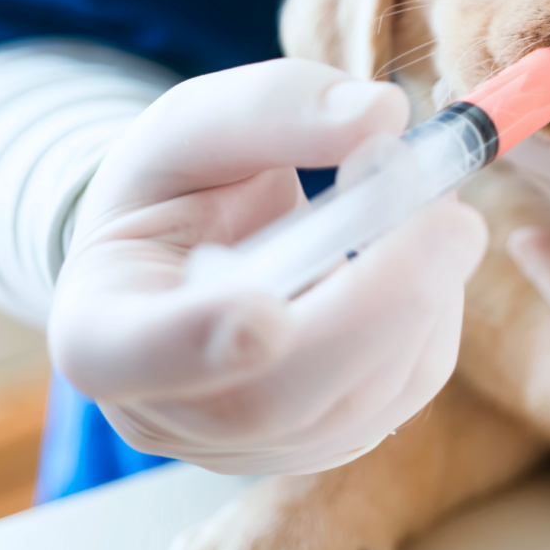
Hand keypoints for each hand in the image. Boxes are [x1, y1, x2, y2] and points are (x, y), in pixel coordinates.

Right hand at [48, 60, 487, 474]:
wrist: (198, 243)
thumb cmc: (182, 184)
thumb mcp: (198, 123)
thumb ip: (273, 106)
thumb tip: (381, 114)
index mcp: (99, 325)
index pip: (128, 356)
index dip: (196, 343)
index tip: (265, 314)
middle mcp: (167, 411)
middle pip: (272, 397)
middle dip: (376, 306)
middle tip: (451, 217)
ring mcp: (248, 443)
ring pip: (355, 403)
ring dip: (423, 299)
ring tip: (437, 206)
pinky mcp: (325, 440)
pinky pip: (402, 391)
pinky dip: (434, 314)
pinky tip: (425, 251)